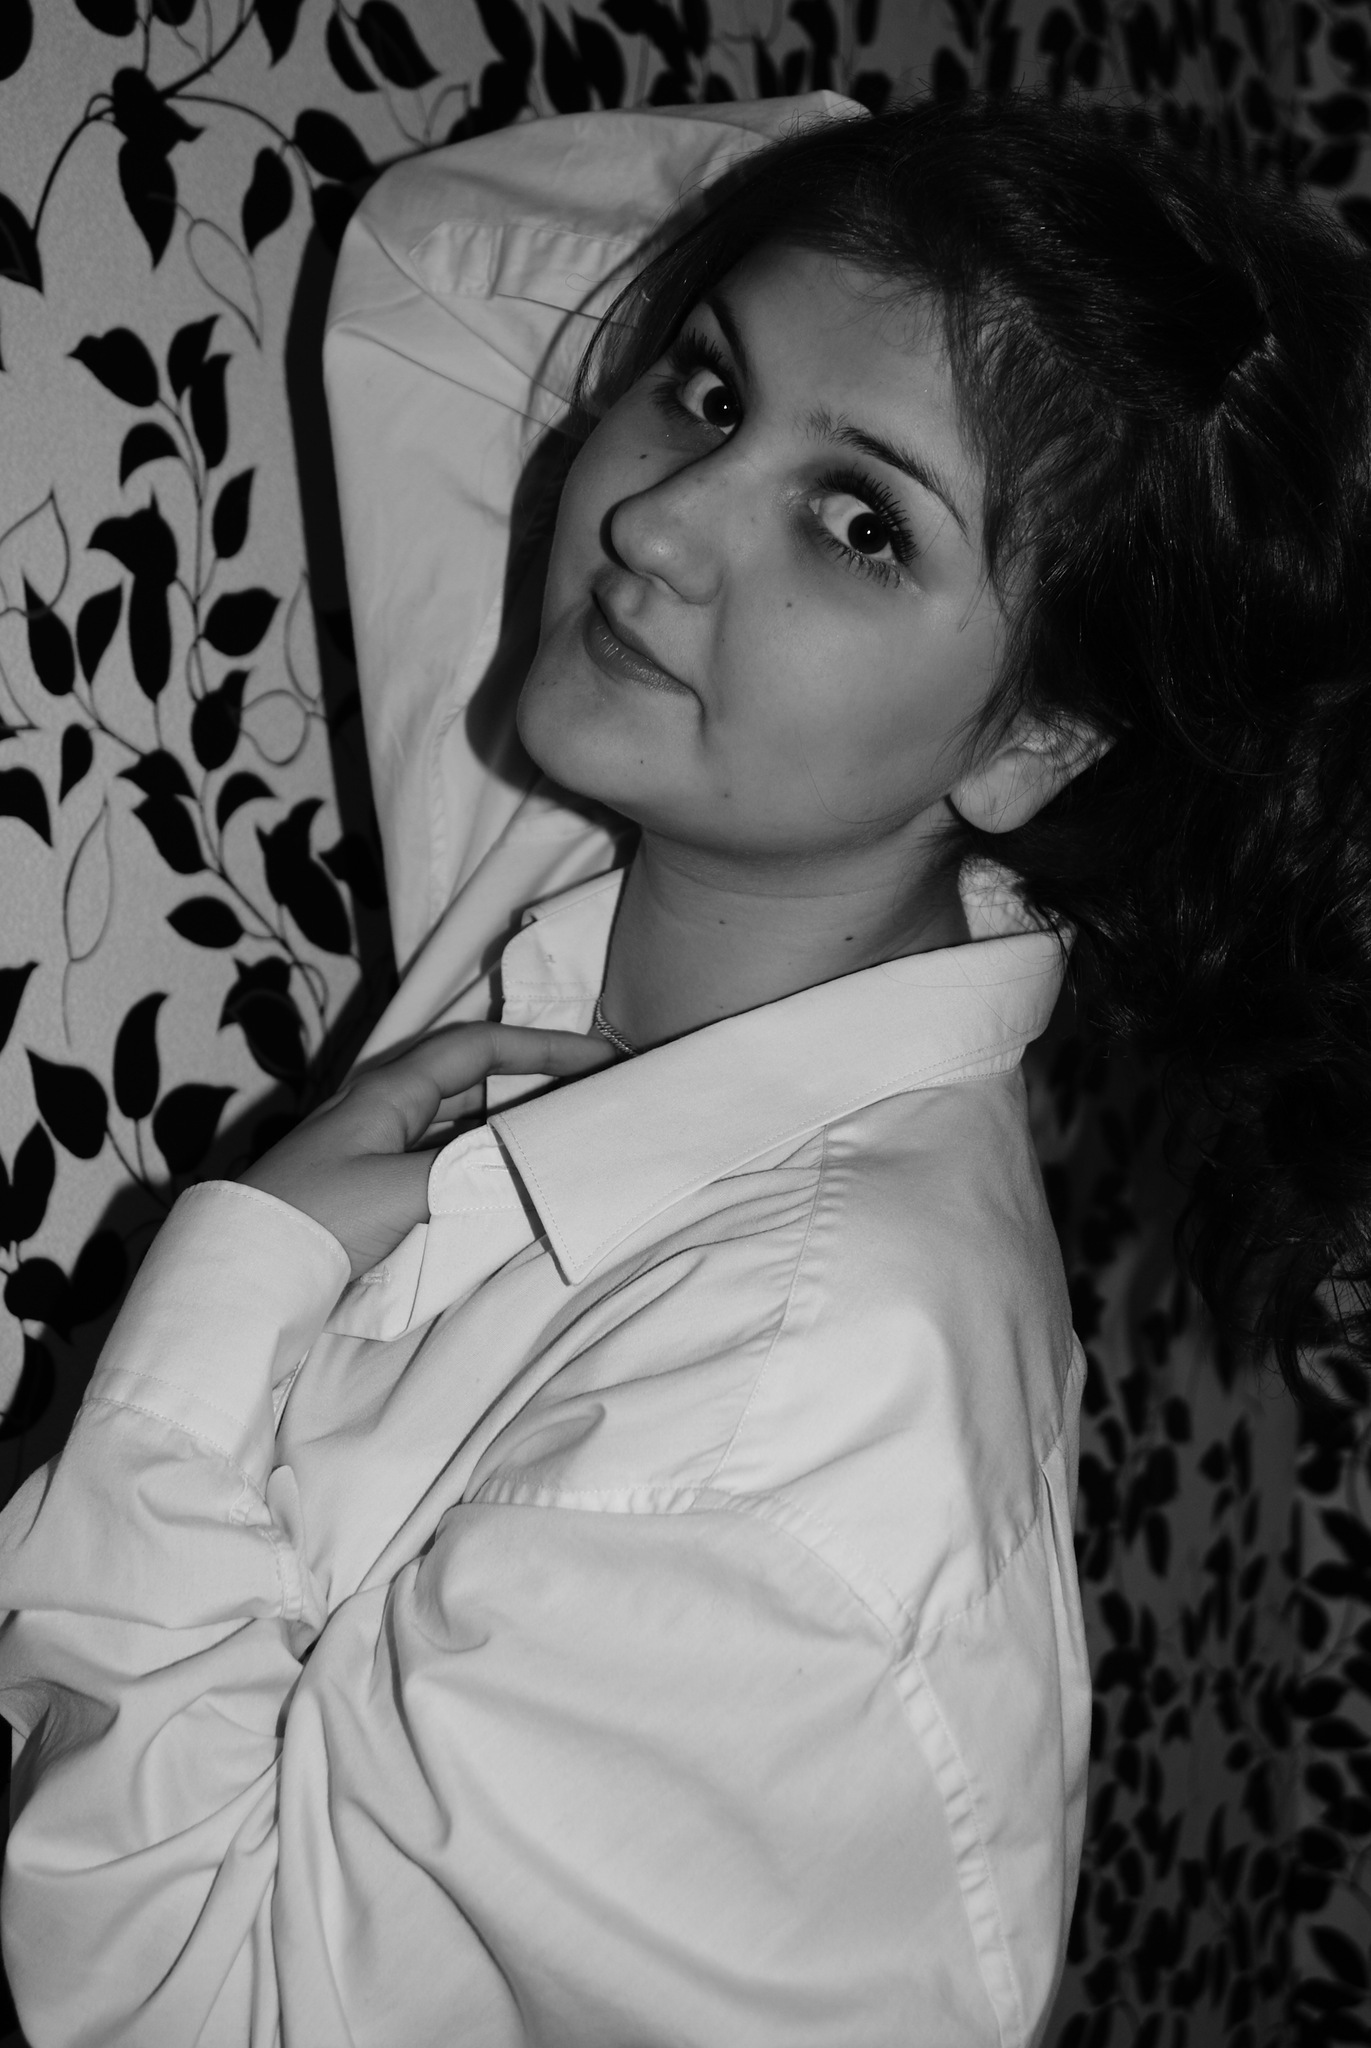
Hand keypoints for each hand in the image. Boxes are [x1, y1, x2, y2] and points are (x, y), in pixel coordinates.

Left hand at [239, 1023, 614, 1278]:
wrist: (242, 1274)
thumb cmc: (315, 1219)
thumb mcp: (401, 1191)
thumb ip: (473, 1173)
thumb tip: (540, 1162)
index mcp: (389, 1093)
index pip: (480, 1048)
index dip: (543, 1046)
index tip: (600, 1056)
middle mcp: (383, 1111)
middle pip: (472, 1079)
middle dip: (533, 1080)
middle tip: (589, 1095)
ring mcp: (375, 1150)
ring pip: (459, 1122)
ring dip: (509, 1124)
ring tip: (563, 1136)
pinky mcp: (370, 1190)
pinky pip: (443, 1161)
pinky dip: (483, 1164)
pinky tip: (507, 1185)